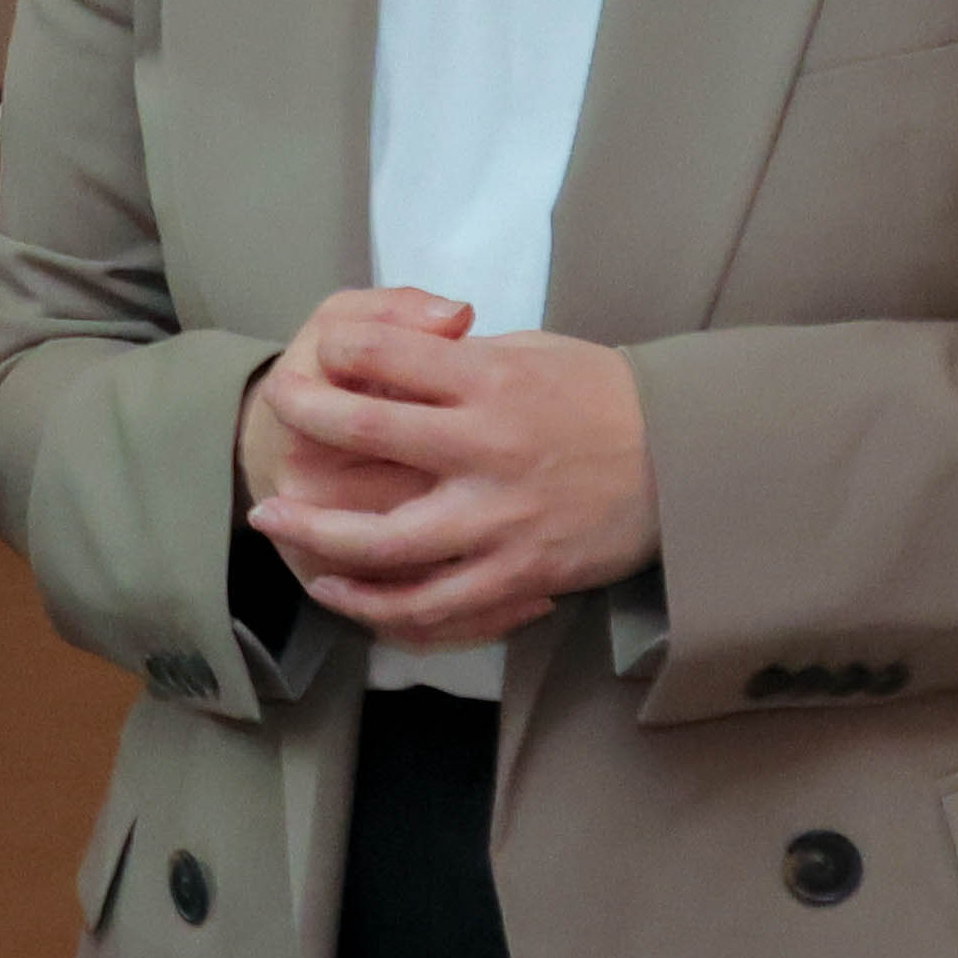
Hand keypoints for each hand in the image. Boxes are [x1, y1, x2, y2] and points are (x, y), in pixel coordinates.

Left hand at [246, 297, 655, 650]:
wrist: (687, 461)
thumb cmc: (602, 396)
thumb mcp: (531, 352)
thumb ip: (458, 359)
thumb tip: (386, 356)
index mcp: (490, 377)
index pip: (382, 355)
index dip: (330, 354)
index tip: (309, 362)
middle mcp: (487, 445)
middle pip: (362, 437)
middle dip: (299, 425)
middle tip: (270, 422)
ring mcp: (501, 518)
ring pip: (383, 542)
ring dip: (314, 534)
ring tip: (275, 523)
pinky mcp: (520, 574)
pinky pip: (433, 605)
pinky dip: (376, 604)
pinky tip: (339, 589)